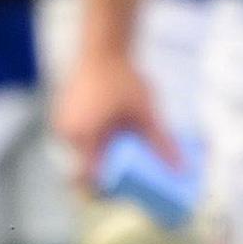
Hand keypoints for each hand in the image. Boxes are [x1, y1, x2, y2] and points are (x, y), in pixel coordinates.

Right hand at [52, 42, 160, 187]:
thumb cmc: (124, 79)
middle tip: (127, 178)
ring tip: (121, 154)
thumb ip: (161, 142)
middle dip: (104, 176)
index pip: (90, 179)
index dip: (106, 192)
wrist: (102, 48)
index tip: (124, 196)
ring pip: (79, 154)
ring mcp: (62, 124)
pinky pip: (76, 139)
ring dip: (97, 158)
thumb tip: (181, 169)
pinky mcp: (62, 116)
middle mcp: (68, 134)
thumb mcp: (146, 112)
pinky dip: (91, 144)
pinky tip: (109, 139)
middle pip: (84, 169)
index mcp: (86, 137)